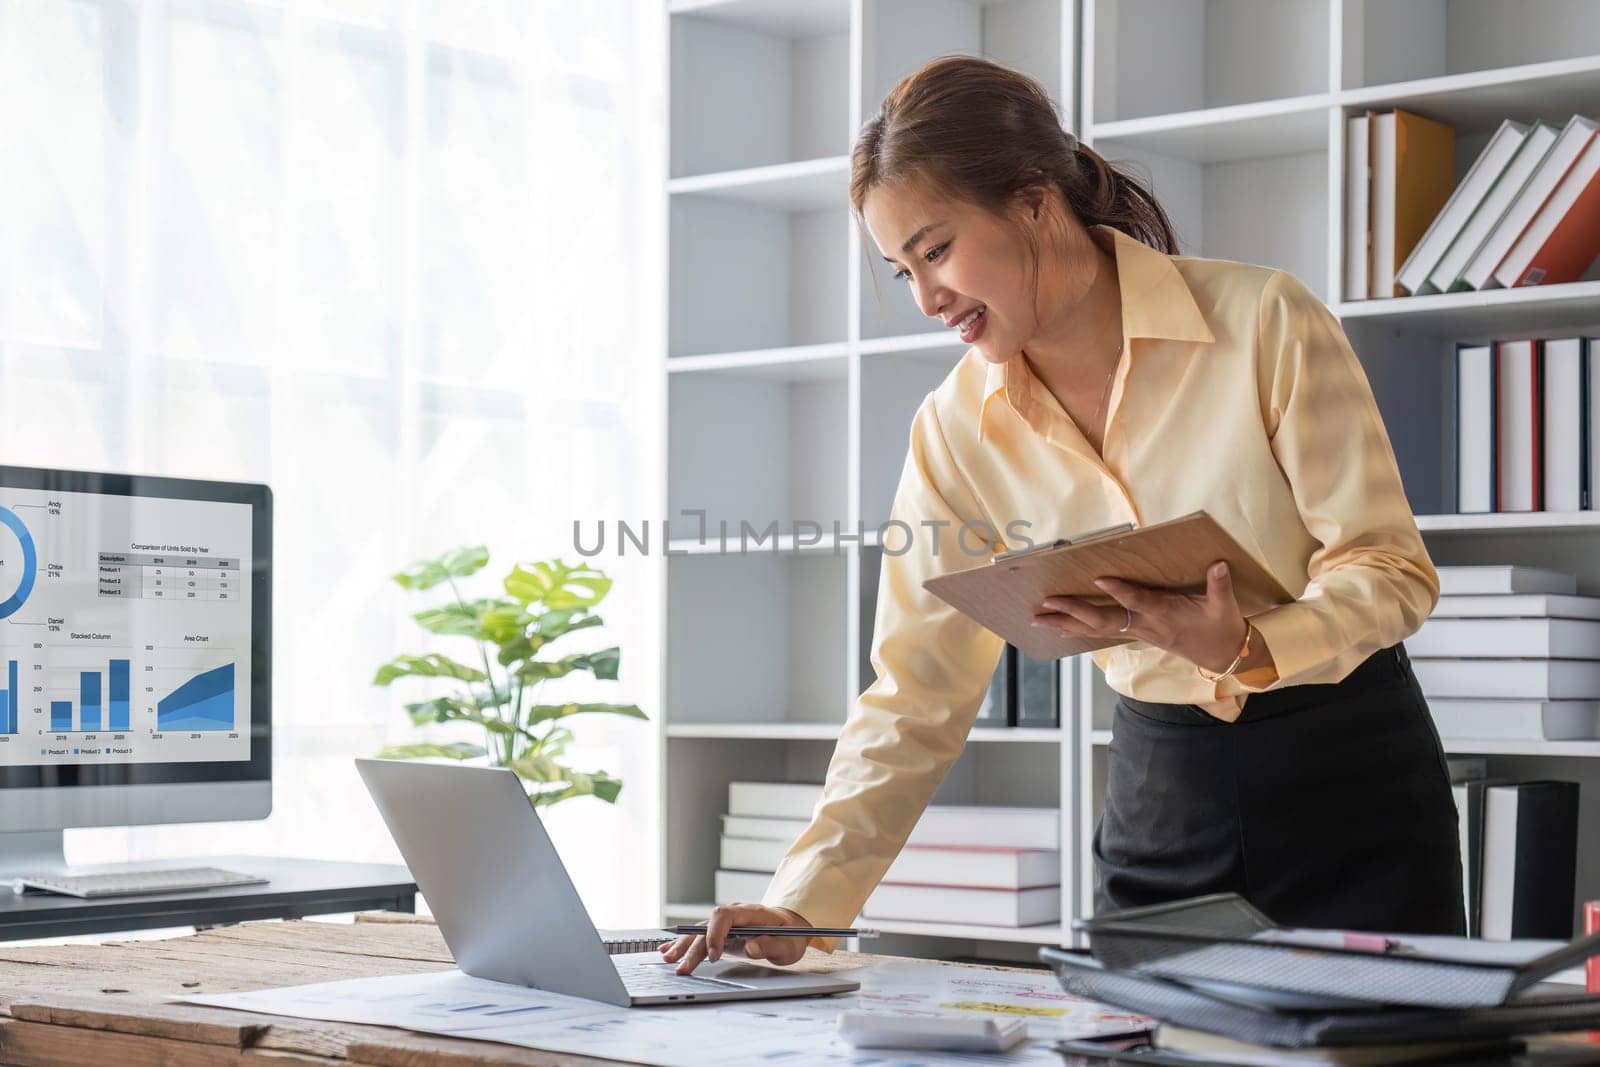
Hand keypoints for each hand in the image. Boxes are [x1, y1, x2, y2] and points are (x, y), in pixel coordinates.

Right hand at [658, 903, 811, 974]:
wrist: (791, 926)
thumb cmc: (790, 934)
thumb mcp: (788, 944)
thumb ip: (770, 945)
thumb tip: (750, 947)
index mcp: (749, 912)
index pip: (723, 915)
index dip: (715, 934)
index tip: (715, 956)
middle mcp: (734, 914)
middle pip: (706, 926)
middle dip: (692, 947)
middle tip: (682, 968)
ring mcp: (726, 922)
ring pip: (699, 930)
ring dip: (683, 945)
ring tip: (667, 958)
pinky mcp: (721, 931)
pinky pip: (699, 934)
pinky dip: (684, 943)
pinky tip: (668, 949)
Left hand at [1033, 560, 1247, 674]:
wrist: (1225, 656)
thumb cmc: (1223, 627)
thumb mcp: (1225, 606)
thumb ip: (1219, 585)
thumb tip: (1219, 564)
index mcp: (1166, 614)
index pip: (1139, 601)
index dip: (1120, 592)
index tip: (1099, 580)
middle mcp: (1146, 625)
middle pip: (1105, 620)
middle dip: (1074, 612)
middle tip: (1047, 603)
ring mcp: (1138, 633)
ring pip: (1096, 629)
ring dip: (1066, 624)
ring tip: (1038, 619)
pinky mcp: (1136, 635)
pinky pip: (1101, 634)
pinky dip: (1077, 630)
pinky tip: (1058, 628)